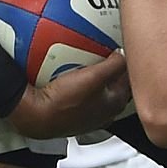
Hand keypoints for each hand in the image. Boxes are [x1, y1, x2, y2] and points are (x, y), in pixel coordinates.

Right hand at [7, 50, 130, 138]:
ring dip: (94, 76)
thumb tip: (124, 55)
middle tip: (106, 55)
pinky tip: (69, 74)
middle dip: (111, 69)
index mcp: (115, 104)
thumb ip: (115, 64)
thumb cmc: (64, 102)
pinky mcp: (71, 113)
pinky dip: (78, 82)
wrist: (36, 116)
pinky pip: (79, 92)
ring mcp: (88, 115)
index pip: (131, 80)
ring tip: (87, 61)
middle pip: (114, 84)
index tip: (124, 51)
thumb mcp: (95, 76)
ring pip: (97, 89)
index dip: (129, 64)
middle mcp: (104, 113)